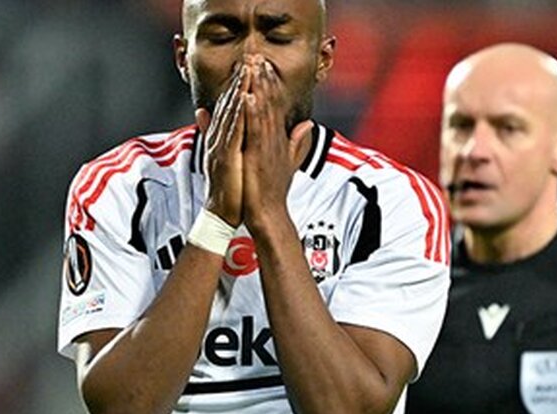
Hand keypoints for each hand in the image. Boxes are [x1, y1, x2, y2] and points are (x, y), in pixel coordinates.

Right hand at [196, 62, 249, 227]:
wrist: (223, 214)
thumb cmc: (231, 189)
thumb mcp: (230, 158)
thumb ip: (228, 138)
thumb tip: (222, 122)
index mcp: (223, 139)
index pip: (231, 107)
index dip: (239, 85)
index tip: (249, 66)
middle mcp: (219, 139)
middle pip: (229, 104)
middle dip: (239, 80)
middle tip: (248, 57)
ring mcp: (220, 147)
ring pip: (230, 113)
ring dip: (238, 90)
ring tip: (247, 70)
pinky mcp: (225, 157)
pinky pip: (232, 132)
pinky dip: (238, 114)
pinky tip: (244, 98)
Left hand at [241, 55, 312, 235]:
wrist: (269, 215)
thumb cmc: (272, 192)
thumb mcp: (286, 162)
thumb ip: (296, 142)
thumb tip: (307, 125)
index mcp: (278, 140)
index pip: (275, 107)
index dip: (270, 85)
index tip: (264, 65)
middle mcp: (275, 140)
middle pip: (271, 104)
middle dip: (264, 79)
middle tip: (258, 55)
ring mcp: (268, 147)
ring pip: (264, 112)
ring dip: (259, 88)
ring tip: (254, 67)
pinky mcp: (259, 156)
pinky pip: (256, 131)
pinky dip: (253, 113)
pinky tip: (249, 96)